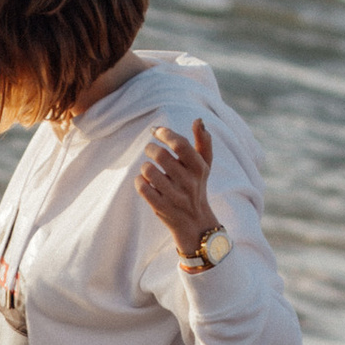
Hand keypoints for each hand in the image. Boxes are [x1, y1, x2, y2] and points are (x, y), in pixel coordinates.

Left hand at [138, 117, 216, 254]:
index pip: (180, 144)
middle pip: (161, 155)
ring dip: (145, 166)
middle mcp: (188, 182)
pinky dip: (140, 181)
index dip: (165, 133)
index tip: (156, 131)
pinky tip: (145, 182)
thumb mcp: (204, 166)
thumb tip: (198, 120)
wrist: (196, 224)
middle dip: (150, 148)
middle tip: (150, 149)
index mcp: (199, 168)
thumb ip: (203, 142)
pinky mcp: (161, 208)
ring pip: (149, 171)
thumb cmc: (197, 187)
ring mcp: (174, 196)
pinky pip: (142, 187)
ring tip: (149, 169)